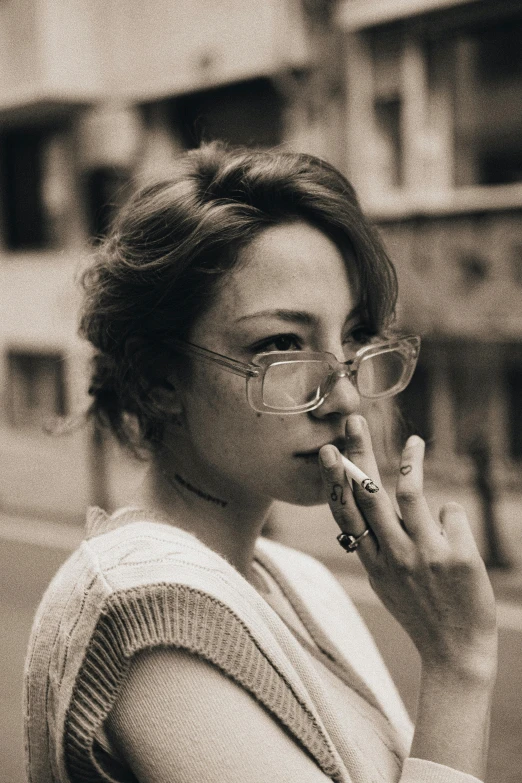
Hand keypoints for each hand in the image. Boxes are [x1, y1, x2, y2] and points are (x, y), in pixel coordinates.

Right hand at [319, 414, 497, 680]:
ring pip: (409, 493)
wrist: (455, 652)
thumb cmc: (420, 613)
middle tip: (353, 421)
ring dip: (410, 461)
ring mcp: (424, 554)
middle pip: (369, 492)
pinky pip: (450, 514)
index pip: (346, 512)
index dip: (336, 479)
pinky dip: (452, 516)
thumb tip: (383, 506)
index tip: (329, 451)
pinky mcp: (456, 556)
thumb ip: (381, 545)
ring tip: (415, 442)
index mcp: (371, 560)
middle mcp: (392, 554)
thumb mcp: (387, 582)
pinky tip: (455, 531)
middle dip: (359, 452)